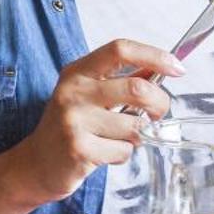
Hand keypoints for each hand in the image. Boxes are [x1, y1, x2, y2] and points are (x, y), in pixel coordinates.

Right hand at [3, 39, 183, 206]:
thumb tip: (164, 67)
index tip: (177, 68)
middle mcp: (73, 91)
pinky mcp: (78, 148)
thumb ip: (123, 80)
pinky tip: (104, 154)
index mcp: (78, 72)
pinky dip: (123, 155)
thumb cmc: (71, 126)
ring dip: (136, 136)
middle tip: (158, 114)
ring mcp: (73, 120)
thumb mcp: (90, 95)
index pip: (120, 49)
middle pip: (137, 88)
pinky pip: (124, 150)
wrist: (35, 164)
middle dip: (159, 103)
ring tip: (116, 138)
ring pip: (135, 126)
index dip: (154, 56)